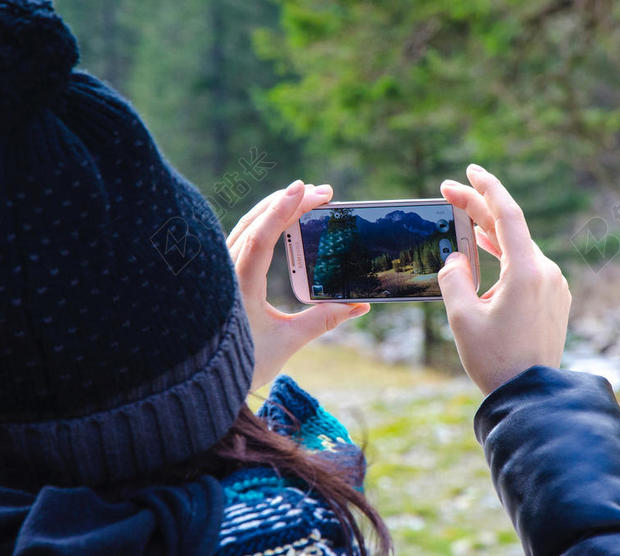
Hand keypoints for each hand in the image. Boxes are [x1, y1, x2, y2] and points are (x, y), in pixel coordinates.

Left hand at [227, 180, 369, 389]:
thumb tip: (359, 305)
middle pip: (255, 223)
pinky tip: (280, 219)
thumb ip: (323, 320)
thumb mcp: (288, 342)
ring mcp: (222, 271)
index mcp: (240, 286)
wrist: (202, 382)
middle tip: (323, 192)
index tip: (305, 189)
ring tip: (305, 197)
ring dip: (276, 208)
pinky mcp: (224, 275)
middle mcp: (226, 272)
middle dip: (288, 202)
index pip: (261, 237)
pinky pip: (243, 238)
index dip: (283, 210)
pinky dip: (264, 223)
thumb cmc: (244, 363)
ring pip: (247, 227)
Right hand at [438, 165, 570, 394]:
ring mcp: (554, 286)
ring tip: (464, 221)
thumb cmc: (495, 360)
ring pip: (518, 249)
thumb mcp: (462, 318)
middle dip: (479, 209)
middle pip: (510, 229)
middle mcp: (547, 273)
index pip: (507, 214)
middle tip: (450, 192)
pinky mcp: (554, 300)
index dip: (487, 188)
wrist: (532, 396)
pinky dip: (504, 257)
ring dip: (490, 235)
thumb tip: (456, 259)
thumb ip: (454, 279)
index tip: (470, 171)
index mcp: (527, 272)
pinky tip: (486, 257)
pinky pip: (527, 268)